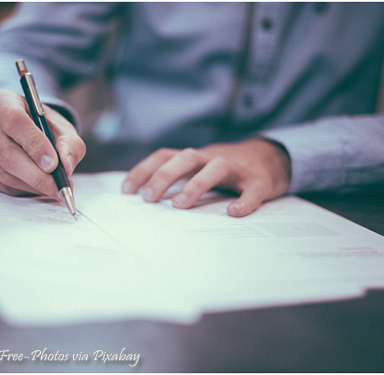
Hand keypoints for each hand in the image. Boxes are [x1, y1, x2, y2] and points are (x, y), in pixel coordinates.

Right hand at [0, 90, 85, 197]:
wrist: (29, 134)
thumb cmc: (46, 129)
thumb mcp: (64, 131)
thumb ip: (70, 145)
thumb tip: (66, 166)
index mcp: (3, 101)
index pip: (15, 122)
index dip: (34, 145)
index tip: (53, 164)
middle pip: (6, 153)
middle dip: (36, 175)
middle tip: (58, 187)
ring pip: (4, 173)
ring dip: (32, 185)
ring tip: (53, 188)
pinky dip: (21, 190)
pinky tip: (36, 186)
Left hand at [122, 139, 290, 216]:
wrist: (272, 158)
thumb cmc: (226, 169)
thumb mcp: (199, 168)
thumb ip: (178, 178)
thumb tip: (145, 199)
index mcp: (195, 158)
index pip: (165, 156)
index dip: (144, 170)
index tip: (126, 190)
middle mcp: (212, 158)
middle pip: (186, 158)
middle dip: (164, 176)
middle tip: (149, 198)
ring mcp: (237, 169)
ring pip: (216, 168)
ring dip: (196, 184)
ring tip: (180, 205)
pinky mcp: (260, 181)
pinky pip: (252, 190)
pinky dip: (244, 201)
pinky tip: (234, 213)